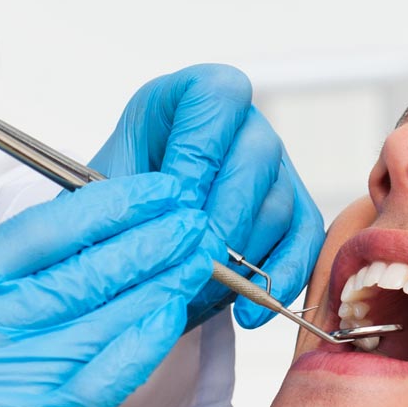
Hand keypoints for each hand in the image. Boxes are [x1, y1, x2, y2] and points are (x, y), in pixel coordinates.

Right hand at [0, 173, 222, 406]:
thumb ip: (12, 277)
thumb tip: (104, 224)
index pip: (38, 231)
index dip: (105, 205)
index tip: (155, 189)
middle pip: (77, 272)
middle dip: (147, 239)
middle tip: (195, 216)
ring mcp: (3, 380)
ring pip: (101, 318)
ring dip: (160, 282)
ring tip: (200, 256)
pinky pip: (108, 372)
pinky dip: (146, 339)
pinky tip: (174, 312)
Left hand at [89, 64, 325, 327]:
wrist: (127, 246)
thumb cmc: (111, 210)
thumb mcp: (102, 190)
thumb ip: (131, 195)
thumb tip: (175, 221)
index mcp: (189, 97)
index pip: (215, 97)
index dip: (198, 153)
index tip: (173, 203)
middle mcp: (240, 126)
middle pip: (257, 154)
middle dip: (223, 218)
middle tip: (194, 261)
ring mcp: (273, 167)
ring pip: (278, 203)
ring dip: (242, 254)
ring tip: (201, 288)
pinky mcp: (294, 212)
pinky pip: (305, 241)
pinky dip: (278, 279)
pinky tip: (246, 309)